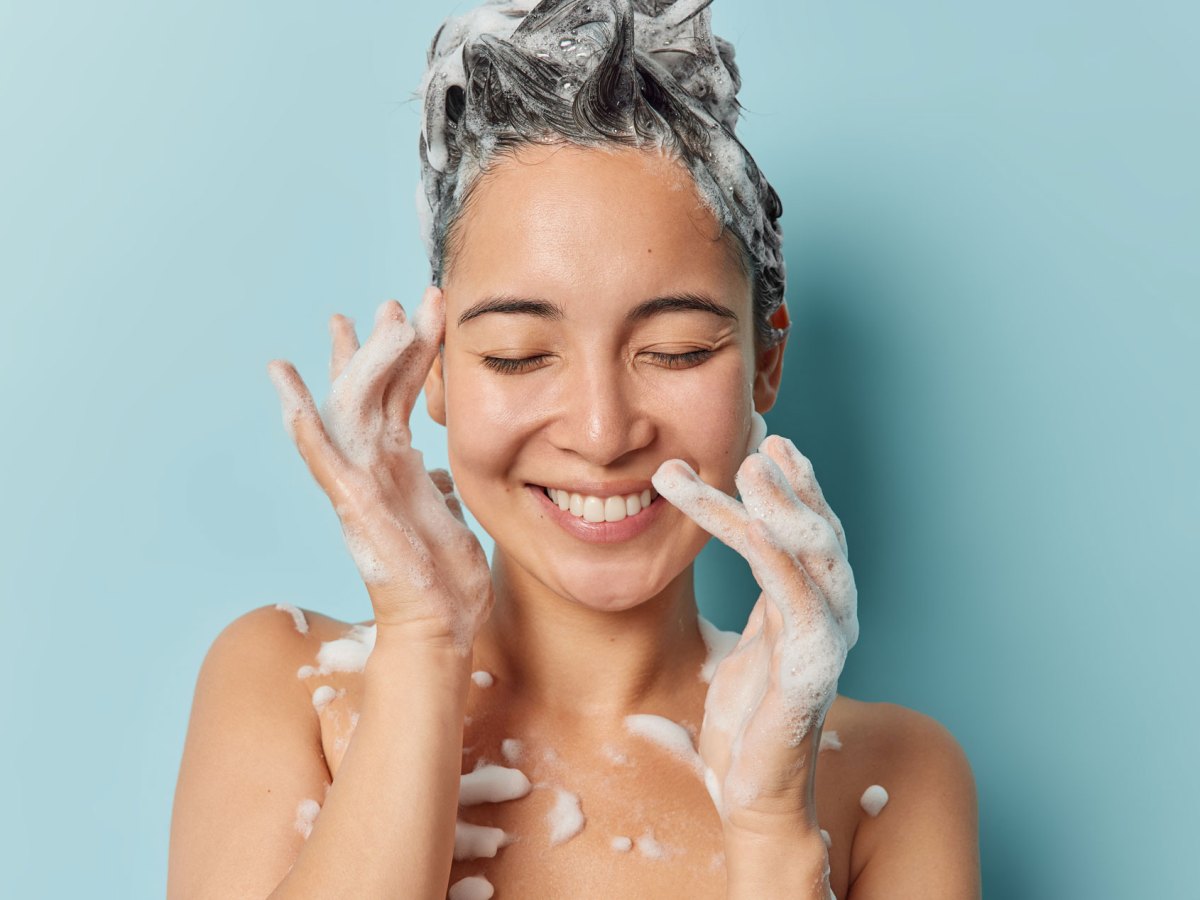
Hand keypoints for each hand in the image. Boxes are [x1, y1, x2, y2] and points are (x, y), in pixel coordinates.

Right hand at [266, 287, 493, 653]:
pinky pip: (323, 460)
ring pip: (349, 409)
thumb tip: (441, 476)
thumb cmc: (446, 582)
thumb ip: (439, 490)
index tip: (417, 311)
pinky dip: (305, 425)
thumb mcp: (451, 519)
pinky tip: (288, 391)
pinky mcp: (356, 507)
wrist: (438, 627)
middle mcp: (375, 468)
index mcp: (398, 466)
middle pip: (370, 390)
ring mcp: (361, 484)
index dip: (407, 352)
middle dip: (377, 343)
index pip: (398, 395)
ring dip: (352, 363)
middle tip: (384, 301)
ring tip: (352, 320)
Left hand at [651, 435, 857, 827]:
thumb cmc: (744, 726)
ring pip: (808, 551)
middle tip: (761, 439)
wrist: (752, 795)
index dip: (796, 486)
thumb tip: (732, 564)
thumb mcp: (745, 649)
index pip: (811, 534)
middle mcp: (831, 616)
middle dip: (791, 483)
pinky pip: (789, 589)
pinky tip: (745, 512)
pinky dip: (769, 545)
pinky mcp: (808, 663)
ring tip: (751, 461)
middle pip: (820, 532)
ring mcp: (826, 638)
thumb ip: (752, 607)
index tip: (772, 440)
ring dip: (778, 502)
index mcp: (814, 610)